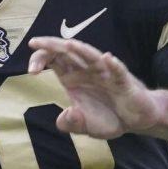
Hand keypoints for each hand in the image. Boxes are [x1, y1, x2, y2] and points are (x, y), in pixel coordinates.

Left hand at [27, 36, 160, 138]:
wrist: (136, 120)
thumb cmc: (109, 116)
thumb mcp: (84, 126)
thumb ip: (71, 123)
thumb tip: (66, 115)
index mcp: (73, 76)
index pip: (54, 59)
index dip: (40, 60)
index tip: (32, 71)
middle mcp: (87, 70)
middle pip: (68, 52)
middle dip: (52, 45)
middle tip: (34, 42)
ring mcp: (106, 73)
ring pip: (92, 56)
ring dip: (81, 50)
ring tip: (68, 45)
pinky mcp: (124, 82)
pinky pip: (118, 71)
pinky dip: (113, 65)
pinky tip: (107, 59)